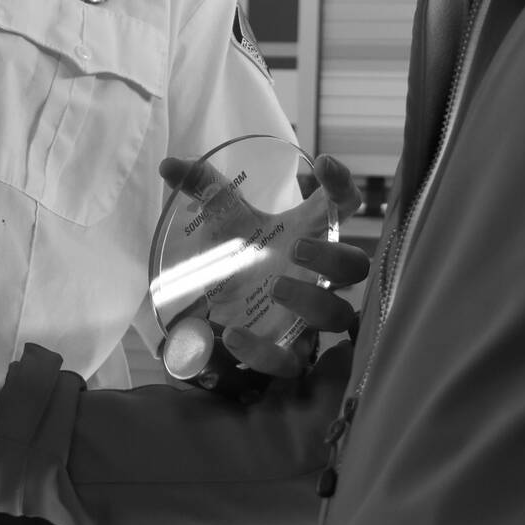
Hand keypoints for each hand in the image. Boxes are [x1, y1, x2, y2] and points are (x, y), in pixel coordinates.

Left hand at [159, 153, 370, 381]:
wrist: (224, 308)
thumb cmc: (241, 256)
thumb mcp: (224, 221)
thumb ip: (203, 190)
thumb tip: (169, 165)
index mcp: (311, 234)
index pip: (343, 205)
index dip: (342, 185)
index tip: (324, 162)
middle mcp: (320, 275)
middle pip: (355, 266)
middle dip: (333, 256)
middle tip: (297, 248)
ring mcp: (309, 318)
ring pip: (337, 315)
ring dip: (311, 301)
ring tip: (274, 288)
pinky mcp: (288, 353)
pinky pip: (291, 362)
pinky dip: (264, 353)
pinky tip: (233, 337)